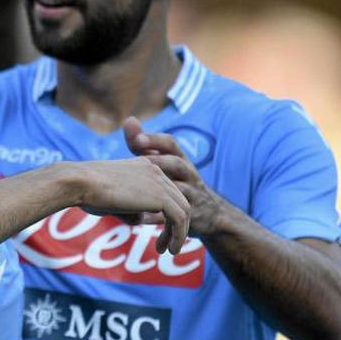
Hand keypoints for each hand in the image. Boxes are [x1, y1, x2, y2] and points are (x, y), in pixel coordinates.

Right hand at [71, 156, 190, 253]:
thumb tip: (139, 219)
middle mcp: (155, 170)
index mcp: (143, 165)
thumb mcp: (110, 196)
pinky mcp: (161, 197)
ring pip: (183, 210)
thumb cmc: (84, 190)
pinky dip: (178, 236)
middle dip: (176, 224)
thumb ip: (128, 205)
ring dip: (179, 233)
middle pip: (178, 199)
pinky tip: (169, 249)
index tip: (158, 229)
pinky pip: (179, 219)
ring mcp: (160, 182)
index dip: (166, 211)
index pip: (165, 189)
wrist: (78, 182)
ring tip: (170, 250)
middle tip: (166, 244)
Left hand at [123, 117, 224, 235]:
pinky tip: (140, 219)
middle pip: (177, 163)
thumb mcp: (166, 163)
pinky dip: (157, 217)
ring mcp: (193, 194)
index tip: (136, 139)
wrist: (212, 214)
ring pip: (180, 190)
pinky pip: (176, 216)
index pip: (170, 144)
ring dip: (161, 191)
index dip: (154, 140)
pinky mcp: (193, 215)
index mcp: (180, 159)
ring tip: (141, 193)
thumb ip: (145, 146)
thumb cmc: (178, 182)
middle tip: (139, 160)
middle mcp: (189, 174)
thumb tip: (129, 120)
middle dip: (158, 160)